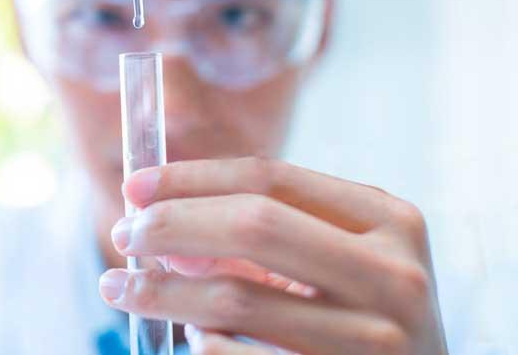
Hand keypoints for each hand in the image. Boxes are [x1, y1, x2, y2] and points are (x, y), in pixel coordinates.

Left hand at [99, 158, 447, 354]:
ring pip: (235, 300)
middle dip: (171, 224)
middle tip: (123, 236)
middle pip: (252, 225)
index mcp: (391, 221)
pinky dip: (202, 342)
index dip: (191, 177)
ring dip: (162, 290)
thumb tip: (163, 223)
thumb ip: (268, 235)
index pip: (270, 177)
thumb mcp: (343, 263)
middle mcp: (393, 275)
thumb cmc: (369, 320)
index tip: (135, 187)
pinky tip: (189, 336)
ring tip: (125, 288)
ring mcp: (376, 341)